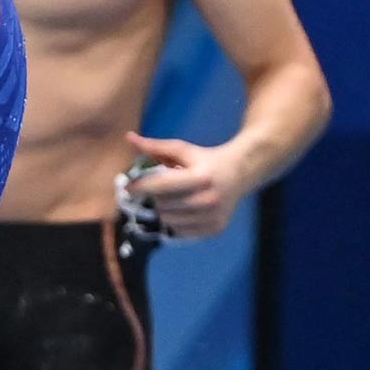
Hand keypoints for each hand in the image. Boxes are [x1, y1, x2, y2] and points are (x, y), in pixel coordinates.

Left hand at [122, 133, 247, 240]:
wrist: (241, 173)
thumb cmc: (207, 160)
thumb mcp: (185, 151)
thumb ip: (156, 147)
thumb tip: (130, 138)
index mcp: (201, 177)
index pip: (160, 186)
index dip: (140, 187)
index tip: (127, 187)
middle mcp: (209, 199)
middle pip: (162, 204)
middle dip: (156, 196)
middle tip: (163, 189)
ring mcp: (213, 216)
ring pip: (168, 220)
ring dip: (164, 210)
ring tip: (175, 198)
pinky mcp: (215, 229)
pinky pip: (180, 231)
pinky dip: (176, 222)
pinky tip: (185, 210)